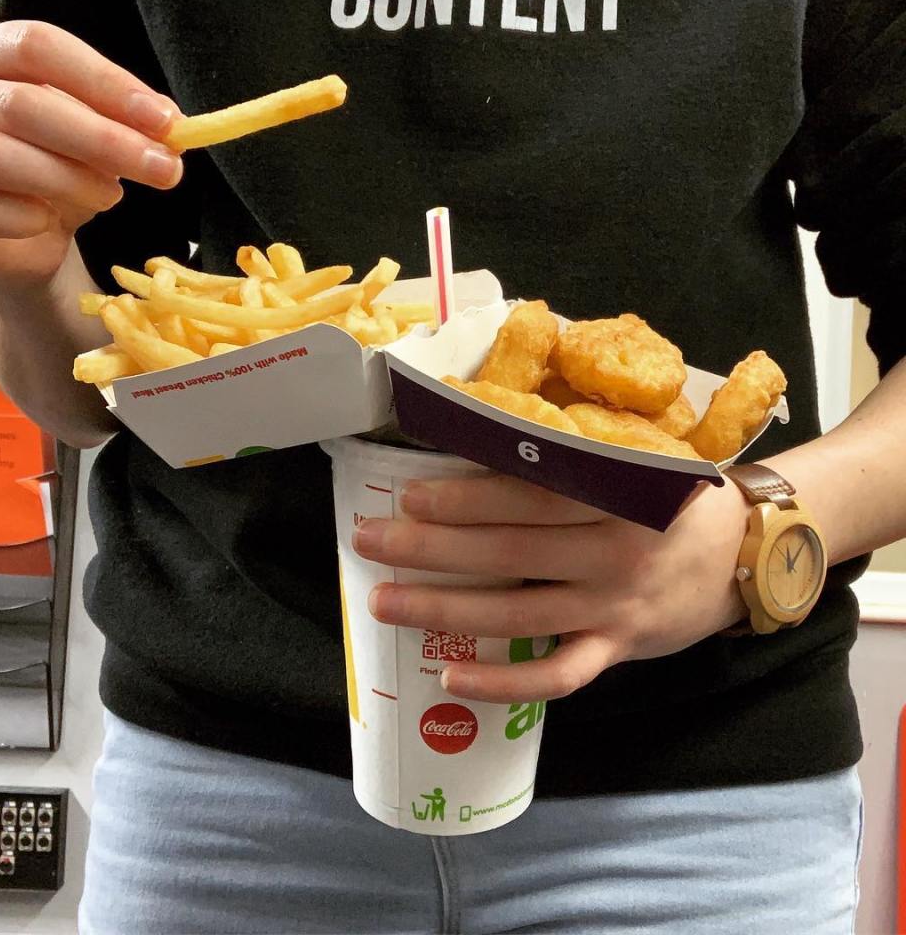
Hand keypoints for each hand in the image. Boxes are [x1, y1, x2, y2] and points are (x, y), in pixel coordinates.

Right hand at [0, 20, 182, 299]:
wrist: (26, 243)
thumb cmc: (58, 175)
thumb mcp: (98, 141)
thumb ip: (127, 125)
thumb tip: (170, 123)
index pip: (38, 47)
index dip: (105, 82)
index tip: (165, 120)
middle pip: (22, 103)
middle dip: (104, 139)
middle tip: (164, 169)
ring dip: (69, 178)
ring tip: (112, 195)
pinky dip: (26, 216)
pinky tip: (53, 221)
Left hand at [353, 474, 751, 703]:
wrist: (750, 554)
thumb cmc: (679, 498)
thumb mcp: (643, 461)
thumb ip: (579, 456)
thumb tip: (488, 434)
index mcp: (620, 496)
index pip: (530, 497)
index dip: (467, 498)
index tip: (408, 494)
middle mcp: (615, 554)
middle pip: (510, 553)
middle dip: (431, 547)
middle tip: (368, 539)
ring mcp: (615, 610)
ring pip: (519, 615)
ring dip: (445, 611)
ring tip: (385, 602)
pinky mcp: (618, 650)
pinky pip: (557, 676)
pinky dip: (505, 684)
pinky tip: (451, 680)